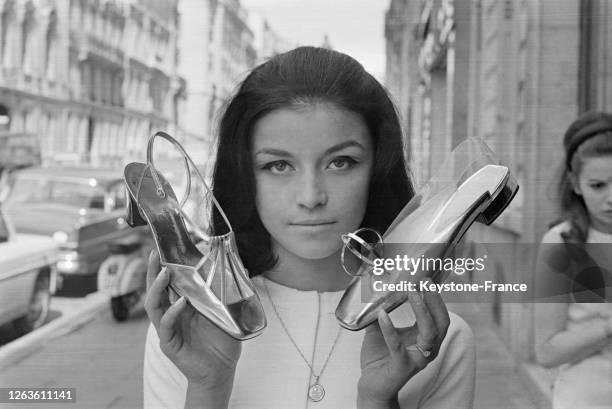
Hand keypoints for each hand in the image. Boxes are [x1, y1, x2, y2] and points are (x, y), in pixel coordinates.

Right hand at [144, 250, 240, 387]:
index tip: (165, 247)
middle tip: (155, 254)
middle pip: (155, 289)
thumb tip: (242, 267)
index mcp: (182, 304)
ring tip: (165, 273)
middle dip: (152, 271)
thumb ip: (231, 291)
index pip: (169, 281)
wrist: (221, 370)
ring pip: (154, 305)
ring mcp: (168, 328)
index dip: (165, 265)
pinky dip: (172, 313)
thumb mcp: (228, 312)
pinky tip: (181, 304)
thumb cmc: (222, 341)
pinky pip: (166, 325)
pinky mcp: (169, 343)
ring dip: (157, 288)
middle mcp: (171, 313)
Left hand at [357, 291, 449, 405]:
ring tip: (411, 293)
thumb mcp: (381, 328)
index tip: (426, 278)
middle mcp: (428, 349)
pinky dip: (390, 329)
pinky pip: (398, 347)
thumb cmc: (380, 356)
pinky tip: (383, 315)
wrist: (372, 385)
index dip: (436, 297)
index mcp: (426, 338)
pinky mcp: (402, 367)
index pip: (439, 315)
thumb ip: (381, 310)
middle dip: (435, 300)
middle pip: (442, 322)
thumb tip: (374, 287)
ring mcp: (417, 359)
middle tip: (424, 282)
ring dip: (421, 311)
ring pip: (429, 334)